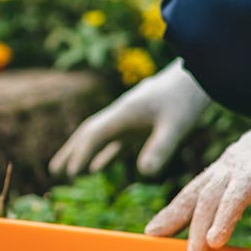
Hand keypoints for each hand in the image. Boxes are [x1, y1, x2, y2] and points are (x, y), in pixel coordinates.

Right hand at [50, 59, 210, 177]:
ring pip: (98, 137)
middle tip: (55, 171)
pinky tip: (97, 167)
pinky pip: (113, 141)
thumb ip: (160, 148)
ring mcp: (128, 119)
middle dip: (71, 152)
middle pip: (88, 133)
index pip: (95, 135)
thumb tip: (144, 173)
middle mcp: (121, 115)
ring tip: (66, 171)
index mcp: (124, 113)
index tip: (70, 173)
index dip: (81, 153)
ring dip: (82, 153)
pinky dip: (102, 154)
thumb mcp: (176, 126)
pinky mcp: (138, 123)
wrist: (195, 77)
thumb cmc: (186, 100)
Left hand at [144, 71, 250, 250]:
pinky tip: (215, 239)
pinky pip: (236, 197)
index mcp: (231, 169)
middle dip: (172, 217)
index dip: (177, 211)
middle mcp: (228, 166)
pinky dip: (223, 219)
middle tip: (152, 237)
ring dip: (199, 227)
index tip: (158, 229)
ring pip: (211, 198)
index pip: (197, 192)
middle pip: (194, 194)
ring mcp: (241, 166)